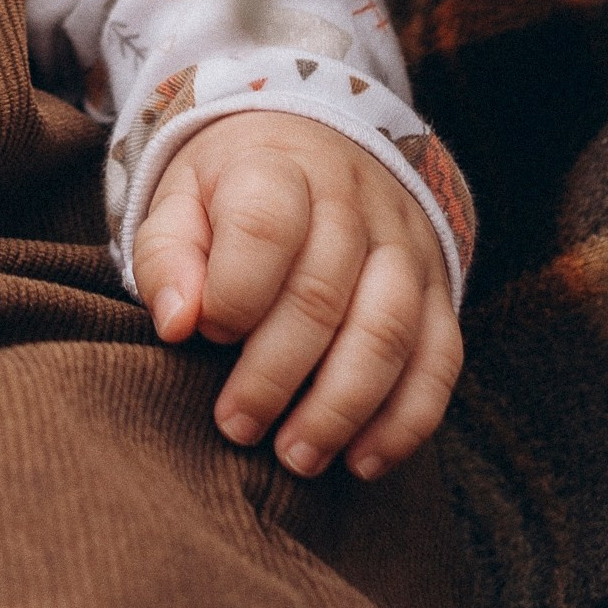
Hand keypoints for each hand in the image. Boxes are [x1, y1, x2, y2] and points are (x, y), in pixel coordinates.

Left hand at [136, 115, 459, 479]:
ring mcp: (403, 243)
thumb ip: (167, 256)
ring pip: (388, 331)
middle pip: (323, 294)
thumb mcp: (181, 200)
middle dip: (275, 376)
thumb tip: (177, 326)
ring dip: (342, 408)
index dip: (232, 293)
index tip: (203, 335)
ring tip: (297, 457)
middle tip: (237, 427)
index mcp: (278, 166)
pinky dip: (405, 420)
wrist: (317, 147)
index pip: (264, 225)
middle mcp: (351, 200)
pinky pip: (440, 358)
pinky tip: (362, 460)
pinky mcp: (437, 288)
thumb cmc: (233, 191)